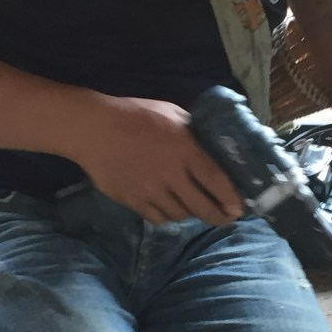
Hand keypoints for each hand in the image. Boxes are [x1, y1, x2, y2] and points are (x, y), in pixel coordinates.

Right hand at [68, 95, 243, 224]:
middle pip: (202, 207)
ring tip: (195, 209)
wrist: (92, 129)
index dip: (231, 199)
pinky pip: (158, 218)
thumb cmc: (134, 114)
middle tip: (225, 218)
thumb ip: (193, 129)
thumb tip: (210, 140)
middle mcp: (171, 175)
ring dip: (191, 214)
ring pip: (180, 215)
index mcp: (185, 150)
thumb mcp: (171, 112)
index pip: (216, 181)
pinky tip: (170, 209)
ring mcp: (151, 191)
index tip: (239, 209)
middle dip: (218, 216)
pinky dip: (168, 217)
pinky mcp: (133, 201)